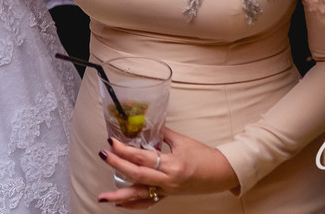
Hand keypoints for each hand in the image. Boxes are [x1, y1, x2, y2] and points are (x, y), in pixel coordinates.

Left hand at [96, 127, 239, 207]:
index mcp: (172, 164)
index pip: (142, 157)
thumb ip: (161, 132)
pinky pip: (149, 202)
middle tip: (102, 155)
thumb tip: (143, 122)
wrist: (222, 173)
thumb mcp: (182, 140)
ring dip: (120, 196)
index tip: (111, 142)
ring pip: (141, 195)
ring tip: (102, 197)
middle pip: (138, 175)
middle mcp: (168, 180)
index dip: (124, 150)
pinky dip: (133, 204)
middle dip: (117, 165)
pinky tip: (119, 203)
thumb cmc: (204, 155)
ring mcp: (168, 190)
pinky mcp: (169, 195)